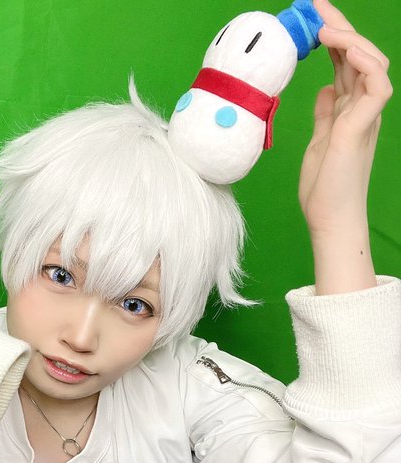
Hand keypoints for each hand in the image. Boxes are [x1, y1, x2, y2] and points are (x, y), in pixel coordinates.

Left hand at [298, 0, 391, 293]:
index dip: (332, 39)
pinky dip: (363, 63)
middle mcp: (361, 107)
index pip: (344, 63)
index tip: (312, 20)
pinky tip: (341, 50)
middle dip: (339, 27)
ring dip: (349, 39)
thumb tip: (325, 90)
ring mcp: (365, 116)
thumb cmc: (324, 186)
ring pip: (371, 63)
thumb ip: (326, 114)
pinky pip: (376, 85)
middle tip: (316, 5)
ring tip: (324, 25)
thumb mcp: (319, 141)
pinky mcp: (363, 126)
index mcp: (350, 109)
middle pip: (357, 56)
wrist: (329, 217)